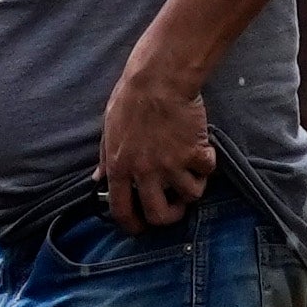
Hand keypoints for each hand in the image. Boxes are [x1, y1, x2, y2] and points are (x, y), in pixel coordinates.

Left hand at [98, 53, 219, 228]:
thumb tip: (98, 179)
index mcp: (119, 168)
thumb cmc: (130, 98)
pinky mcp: (194, 152)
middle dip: (170, 217)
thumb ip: (105, 159)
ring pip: (190, 196)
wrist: (159, 79)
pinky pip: (207, 171)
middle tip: (175, 206)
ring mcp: (172, 164)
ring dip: (193, 188)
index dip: (133, 225)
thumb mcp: (108, 130)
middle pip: (160, 215)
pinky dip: (207, 165)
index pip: (122, 211)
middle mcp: (145, 172)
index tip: (142, 227)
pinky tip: (203, 152)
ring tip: (191, 174)